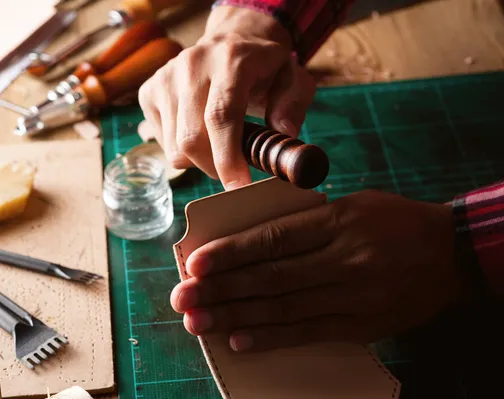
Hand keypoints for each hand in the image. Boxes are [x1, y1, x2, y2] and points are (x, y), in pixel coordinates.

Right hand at [138, 6, 315, 189]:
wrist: (233, 37)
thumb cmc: (265, 67)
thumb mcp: (295, 79)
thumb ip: (293, 106)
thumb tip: (283, 135)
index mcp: (232, 59)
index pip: (221, 115)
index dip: (227, 158)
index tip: (238, 187)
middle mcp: (193, 65)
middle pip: (192, 139)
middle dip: (214, 167)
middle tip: (235, 168)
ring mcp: (166, 77)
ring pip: (175, 147)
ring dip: (199, 161)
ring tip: (219, 144)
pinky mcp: (149, 91)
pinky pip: (163, 143)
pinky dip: (183, 151)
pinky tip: (200, 132)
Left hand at [170, 190, 472, 351]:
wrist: (449, 254)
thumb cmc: (392, 221)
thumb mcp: (351, 205)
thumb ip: (304, 220)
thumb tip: (250, 239)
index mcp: (336, 222)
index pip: (273, 239)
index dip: (230, 253)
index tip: (194, 264)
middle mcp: (342, 260)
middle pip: (270, 278)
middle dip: (220, 290)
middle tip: (182, 299)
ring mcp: (353, 296)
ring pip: (284, 309)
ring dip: (236, 317)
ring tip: (199, 323)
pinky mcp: (362, 324)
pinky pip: (310, 333)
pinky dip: (272, 338)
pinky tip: (239, 340)